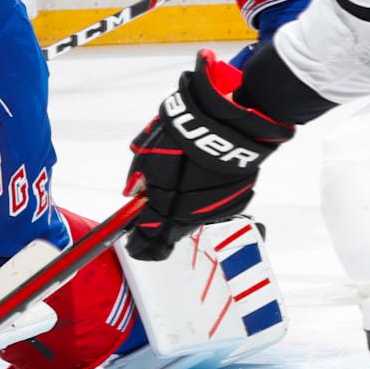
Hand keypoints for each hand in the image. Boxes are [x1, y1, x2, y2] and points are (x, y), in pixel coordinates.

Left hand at [124, 50, 294, 260]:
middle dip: (161, 227)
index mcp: (166, 207)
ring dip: (183, 211)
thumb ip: (140, 178)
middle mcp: (191, 216)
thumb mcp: (149, 152)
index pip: (148, 240)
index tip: (134, 244)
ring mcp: (215, 210)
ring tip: (182, 186)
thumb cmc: (185, 135)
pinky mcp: (235, 201)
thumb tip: (134, 191)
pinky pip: (213, 207)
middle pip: (171, 234)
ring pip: (193, 220)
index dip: (139, 245)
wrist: (228, 124)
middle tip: (153, 214)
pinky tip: (203, 180)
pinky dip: (205, 199)